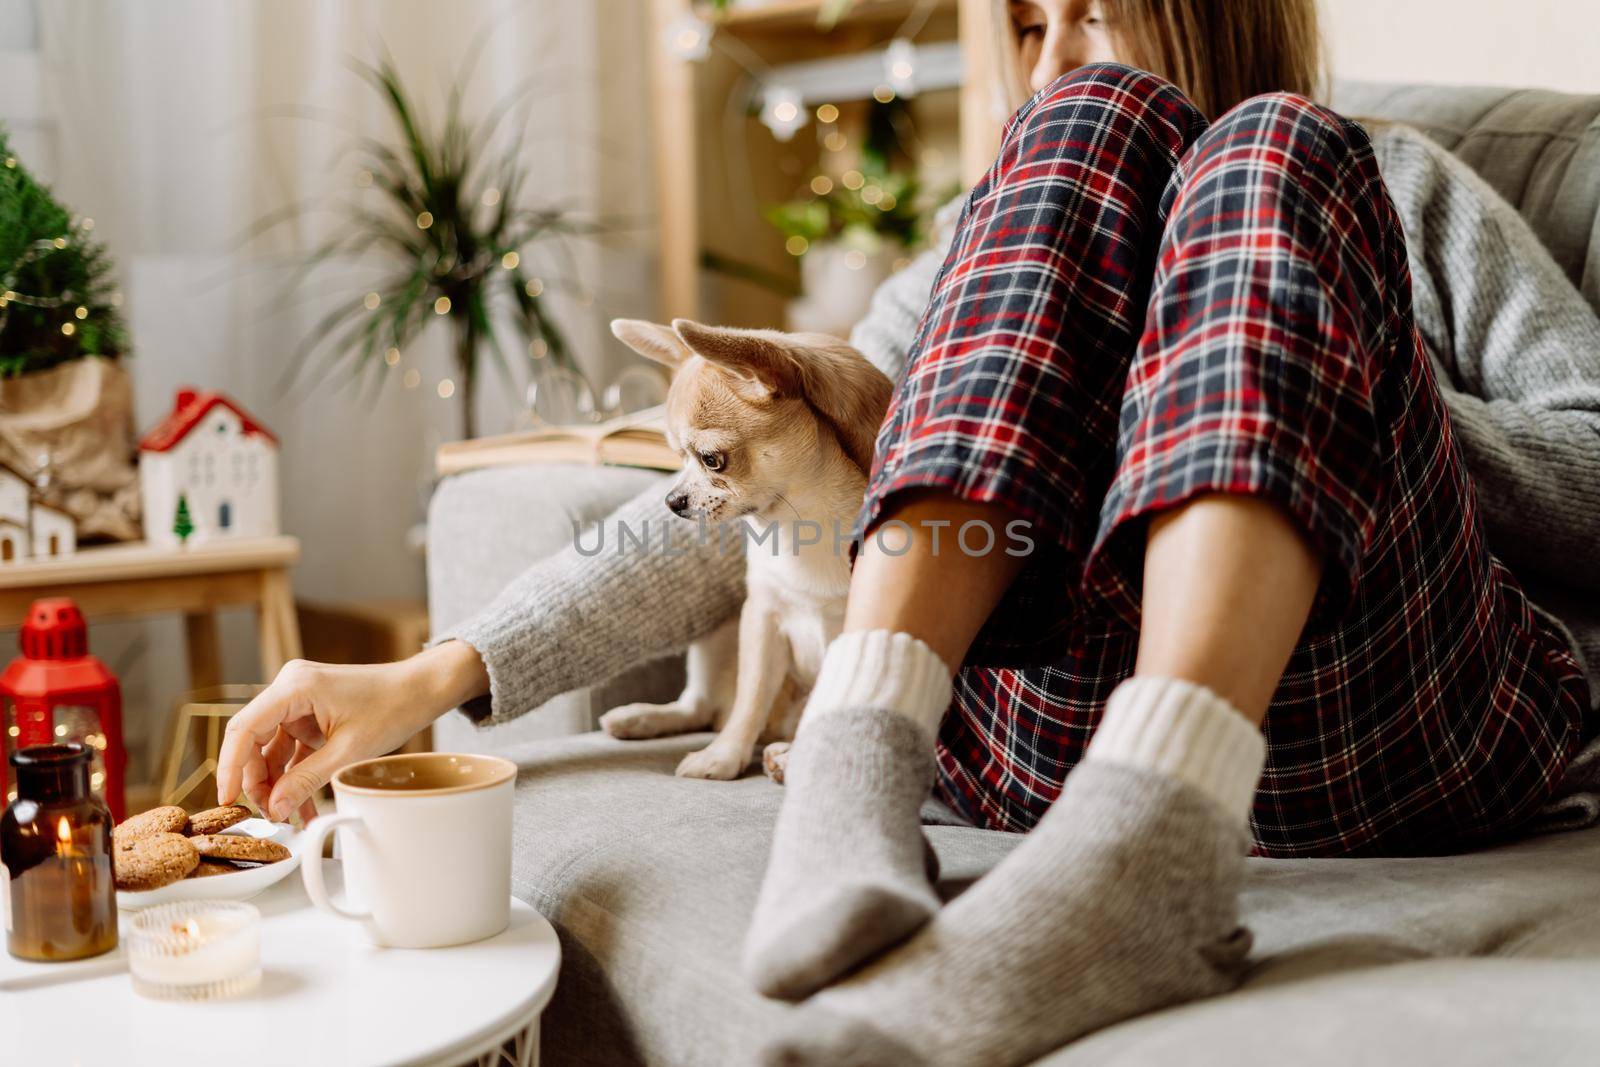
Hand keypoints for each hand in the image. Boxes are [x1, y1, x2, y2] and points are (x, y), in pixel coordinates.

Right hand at [216, 641, 489, 822]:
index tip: (226, 801)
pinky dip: (296, 775)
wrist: (422, 690)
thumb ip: (307, 780)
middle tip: (269, 815)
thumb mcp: (349, 751)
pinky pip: (292, 748)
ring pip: (271, 749)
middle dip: (258, 782)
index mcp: (294, 687)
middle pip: (254, 741)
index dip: (231, 768)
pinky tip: (303, 806)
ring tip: (288, 817)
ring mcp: (299, 700)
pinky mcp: (310, 712)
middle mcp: (290, 688)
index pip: (244, 729)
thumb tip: (274, 808)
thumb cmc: (392, 708)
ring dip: (278, 783)